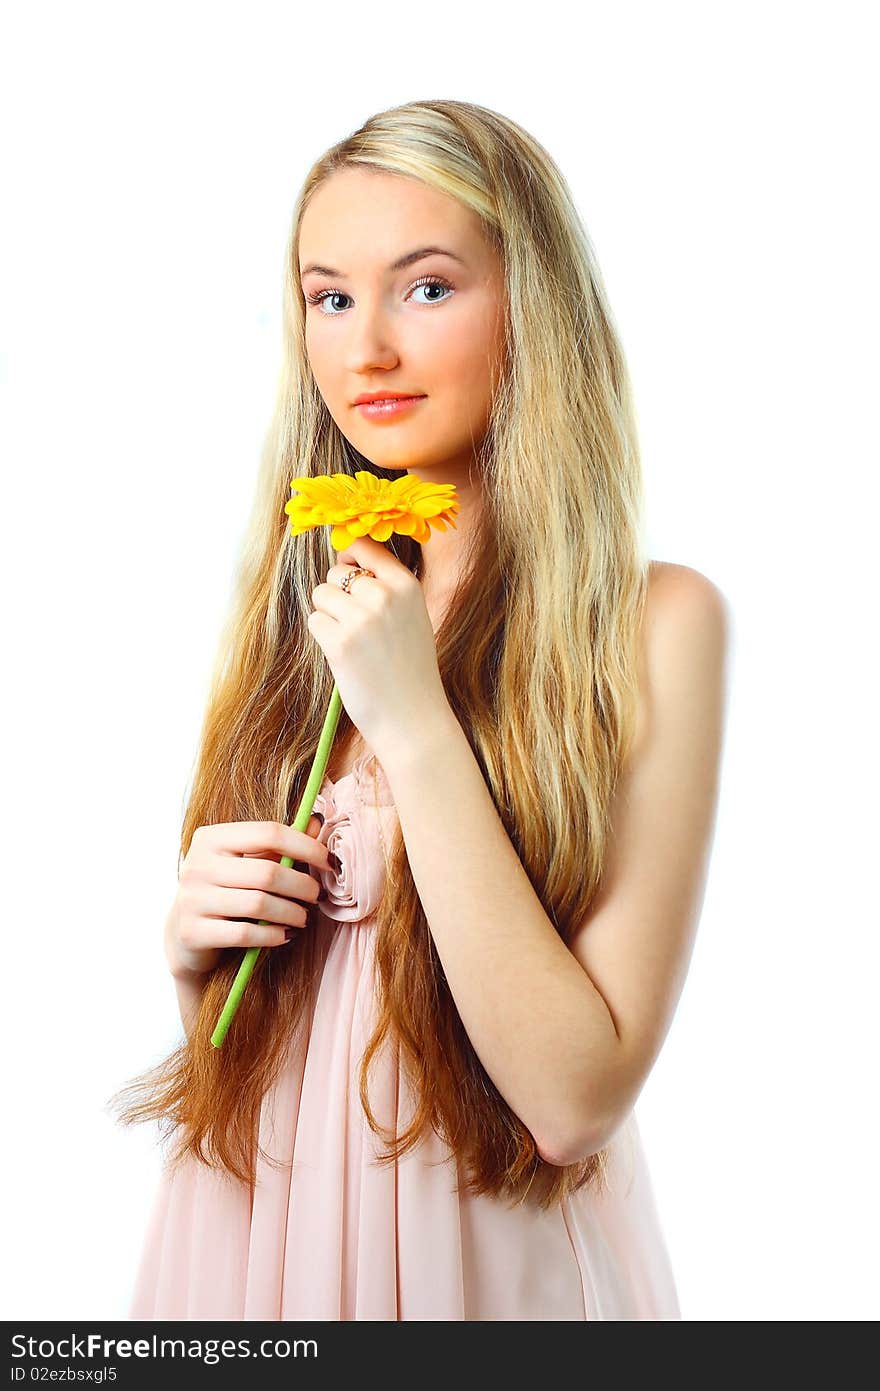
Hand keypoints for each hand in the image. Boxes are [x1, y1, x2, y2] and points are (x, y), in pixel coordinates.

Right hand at [164, 816, 330, 978]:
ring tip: (303, 917)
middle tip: (316, 896)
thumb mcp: (248, 862)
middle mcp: (197, 865)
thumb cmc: (227, 891)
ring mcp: (191, 899)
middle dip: (302, 886)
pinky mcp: (192, 932)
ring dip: (292, 913)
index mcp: (211, 838)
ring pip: (259, 905)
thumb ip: (280, 844)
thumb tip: (317, 821)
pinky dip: (273, 936)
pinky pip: (245, 934)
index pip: (269, 832)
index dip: (306, 846)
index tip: (329, 862)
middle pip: (267, 872)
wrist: (186, 934)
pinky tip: (285, 935)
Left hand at [307, 535, 449, 756]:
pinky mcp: (340, 643)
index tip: (347, 571)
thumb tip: (343, 558)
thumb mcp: (412, 615)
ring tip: (353, 641)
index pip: (365, 545)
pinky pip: (315, 621)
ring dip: (328, 616)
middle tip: (360, 628)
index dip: (348, 556)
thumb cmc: (410, 667)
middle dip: (339, 596)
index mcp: (406, 585)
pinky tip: (345, 656)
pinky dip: (323, 638)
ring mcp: (361, 618)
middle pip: (335, 573)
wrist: (413, 717)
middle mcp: (384, 595)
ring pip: (321, 595)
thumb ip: (385, 586)